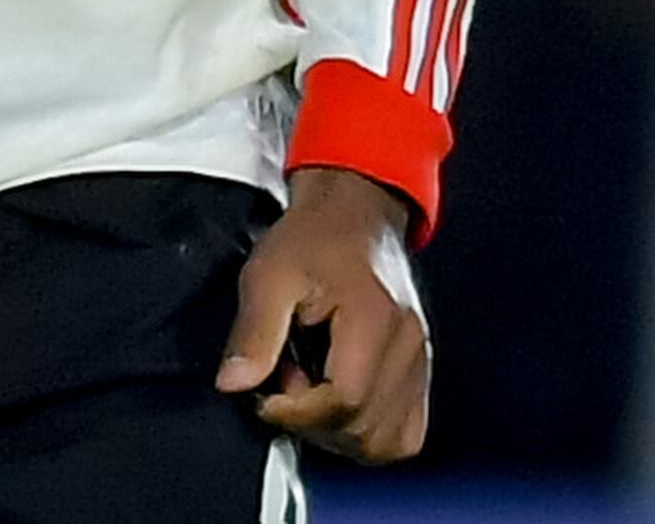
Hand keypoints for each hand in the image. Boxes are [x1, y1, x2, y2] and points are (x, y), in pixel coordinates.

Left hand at [219, 167, 428, 462]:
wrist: (353, 211)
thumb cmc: (312, 238)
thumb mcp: (268, 274)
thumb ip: (253, 331)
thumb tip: (234, 384)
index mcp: (375, 320)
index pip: (344, 401)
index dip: (297, 411)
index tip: (266, 392)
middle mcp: (409, 346)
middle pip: (365, 430)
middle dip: (313, 421)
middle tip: (285, 380)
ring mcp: (420, 361)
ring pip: (386, 441)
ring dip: (339, 433)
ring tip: (310, 389)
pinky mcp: (420, 370)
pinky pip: (405, 432)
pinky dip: (369, 433)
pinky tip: (337, 404)